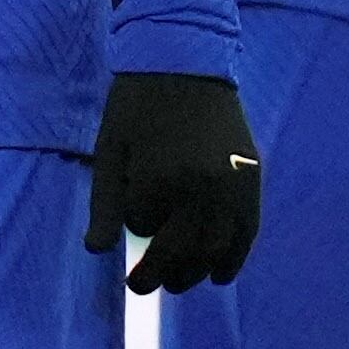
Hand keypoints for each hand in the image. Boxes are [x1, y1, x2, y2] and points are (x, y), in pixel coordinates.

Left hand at [87, 71, 263, 294]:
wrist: (186, 61)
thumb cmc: (137, 105)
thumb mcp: (110, 149)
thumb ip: (104, 203)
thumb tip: (96, 250)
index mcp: (161, 180)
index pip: (144, 228)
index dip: (134, 224)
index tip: (129, 218)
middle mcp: (202, 190)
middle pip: (182, 251)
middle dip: (161, 273)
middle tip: (143, 287)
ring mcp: (233, 187)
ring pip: (216, 250)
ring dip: (195, 273)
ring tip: (177, 282)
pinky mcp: (252, 181)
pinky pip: (246, 234)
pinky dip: (234, 259)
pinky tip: (219, 275)